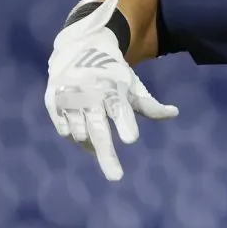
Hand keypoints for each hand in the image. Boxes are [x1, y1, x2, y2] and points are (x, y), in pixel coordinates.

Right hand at [44, 0, 177, 180]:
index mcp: (113, 88)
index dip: (125, 124)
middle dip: (107, 155)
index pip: (120, 109)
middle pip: (98, 130)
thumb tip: (175, 113)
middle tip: (116, 177)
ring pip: (80, 134)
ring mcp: (69, 99)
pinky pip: (65, 130)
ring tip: (97, 127)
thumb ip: (150, 105)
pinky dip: (76, 133)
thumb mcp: (133, 85)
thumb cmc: (113, 74)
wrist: (79, 50)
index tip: (131, 139)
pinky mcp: (52, 102)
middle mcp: (90, 94)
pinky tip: (81, 121)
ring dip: (91, 142)